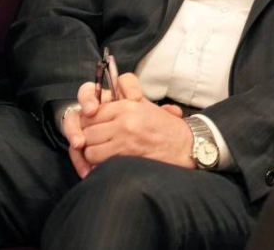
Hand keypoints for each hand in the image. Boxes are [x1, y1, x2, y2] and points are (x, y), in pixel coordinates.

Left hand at [67, 74, 192, 176]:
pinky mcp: (125, 157)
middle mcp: (123, 120)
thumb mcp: (146, 108)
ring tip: (104, 157)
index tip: (91, 131)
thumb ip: (121, 106)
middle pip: (86, 131)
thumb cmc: (167, 129)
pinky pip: (98, 163)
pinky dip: (99, 167)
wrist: (187, 146)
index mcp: (127, 106)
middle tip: (96, 146)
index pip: (91, 113)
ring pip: (89, 149)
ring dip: (93, 156)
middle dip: (88, 141)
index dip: (88, 124)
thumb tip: (93, 111)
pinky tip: (109, 166)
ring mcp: (124, 139)